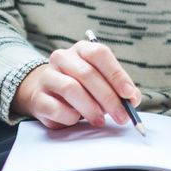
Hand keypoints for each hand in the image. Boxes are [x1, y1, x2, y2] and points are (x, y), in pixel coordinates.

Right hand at [12, 41, 140, 128]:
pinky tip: (77, 119)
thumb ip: (120, 90)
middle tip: (122, 116)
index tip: (129, 94)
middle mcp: (63, 58)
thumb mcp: (103, 83)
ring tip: (100, 120)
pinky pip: (56, 107)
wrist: (46, 94)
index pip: (99, 54)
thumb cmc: (82, 88)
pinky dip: (70, 116)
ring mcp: (48, 76)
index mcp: (82, 49)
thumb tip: (132, 100)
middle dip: (108, 98)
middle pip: (87, 74)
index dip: (116, 74)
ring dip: (90, 108)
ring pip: (71, 88)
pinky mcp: (38, 97)